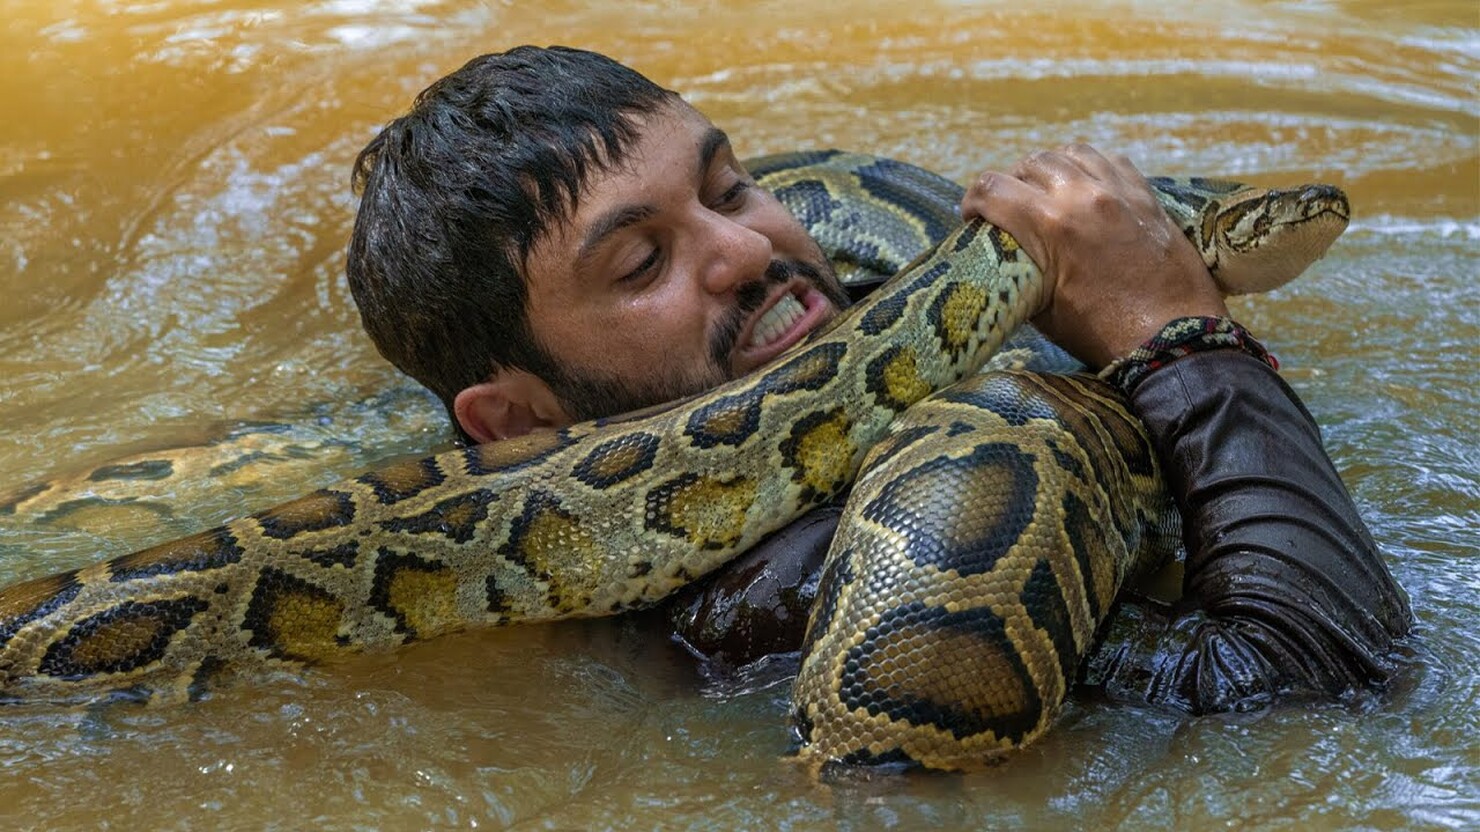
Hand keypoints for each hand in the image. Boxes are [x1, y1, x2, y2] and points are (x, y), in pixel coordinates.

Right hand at [959, 144, 1227, 368]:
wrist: (1172, 338)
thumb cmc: (1102, 333)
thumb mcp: (1042, 309)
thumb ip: (1019, 270)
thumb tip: (1006, 257)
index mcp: (1050, 225)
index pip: (993, 188)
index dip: (973, 200)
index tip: (972, 216)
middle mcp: (1082, 195)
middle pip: (1029, 164)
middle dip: (1010, 184)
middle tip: (1008, 207)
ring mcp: (1117, 190)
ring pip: (1069, 153)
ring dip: (1049, 168)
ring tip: (1045, 189)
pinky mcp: (1145, 194)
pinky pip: (1109, 159)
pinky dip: (1088, 166)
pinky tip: (1085, 184)